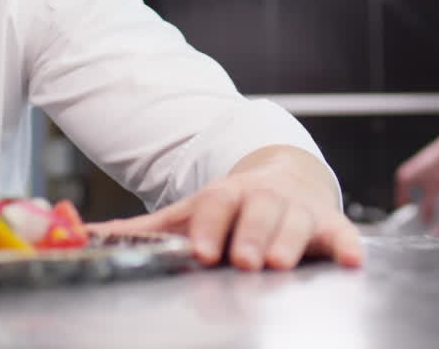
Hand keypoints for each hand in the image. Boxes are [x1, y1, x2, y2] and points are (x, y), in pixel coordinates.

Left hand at [90, 147, 362, 270]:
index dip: (208, 227)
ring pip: (295, 222)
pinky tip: (351, 259)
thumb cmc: (232, 206)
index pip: (214, 207)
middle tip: (245, 259)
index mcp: (224, 195)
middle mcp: (262, 198)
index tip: (202, 250)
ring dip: (289, 241)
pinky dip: (347, 245)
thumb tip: (88, 237)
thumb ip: (145, 229)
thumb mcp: (190, 212)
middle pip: (256, 212)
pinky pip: (341, 234)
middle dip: (250, 235)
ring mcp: (296, 209)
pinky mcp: (329, 223)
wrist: (284, 176)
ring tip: (280, 262)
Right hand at [394, 145, 438, 224]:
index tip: (412, 224)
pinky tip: (428, 196)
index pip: (400, 202)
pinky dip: (418, 192)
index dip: (406, 214)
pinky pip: (413, 185)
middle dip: (411, 208)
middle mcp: (403, 174)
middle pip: (404, 197)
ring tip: (424, 209)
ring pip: (409, 191)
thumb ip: (429, 206)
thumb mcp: (433, 190)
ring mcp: (408, 170)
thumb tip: (425, 220)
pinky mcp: (415, 168)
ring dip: (415, 200)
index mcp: (403, 180)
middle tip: (419, 218)